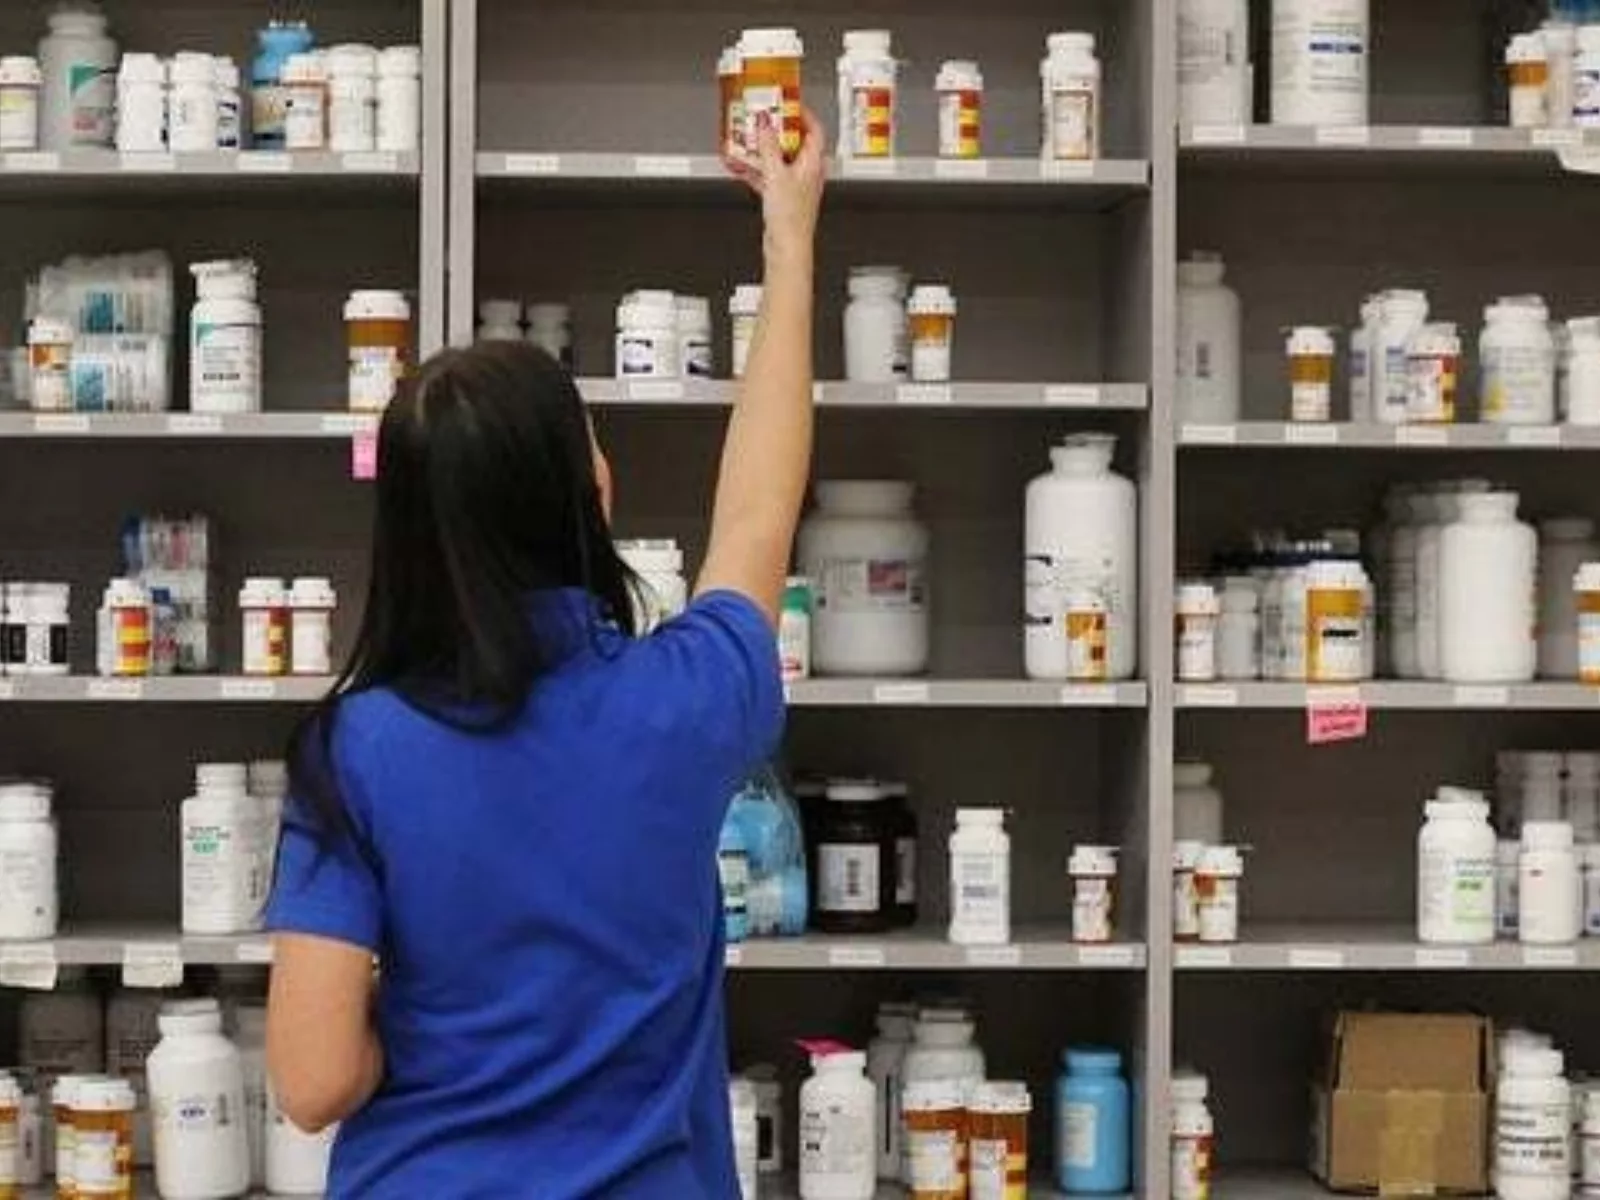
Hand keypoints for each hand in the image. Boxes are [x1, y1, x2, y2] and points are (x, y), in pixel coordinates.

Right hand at [723, 107, 826, 265]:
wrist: (786, 247)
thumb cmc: (791, 218)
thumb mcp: (775, 173)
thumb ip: (768, 145)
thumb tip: (765, 122)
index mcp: (813, 164)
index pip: (815, 130)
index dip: (804, 114)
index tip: (791, 103)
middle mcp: (808, 174)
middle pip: (796, 143)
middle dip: (780, 130)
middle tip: (766, 119)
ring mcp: (796, 186)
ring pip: (781, 160)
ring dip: (767, 150)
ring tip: (751, 139)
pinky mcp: (784, 199)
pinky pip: (770, 177)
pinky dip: (758, 169)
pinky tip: (744, 166)